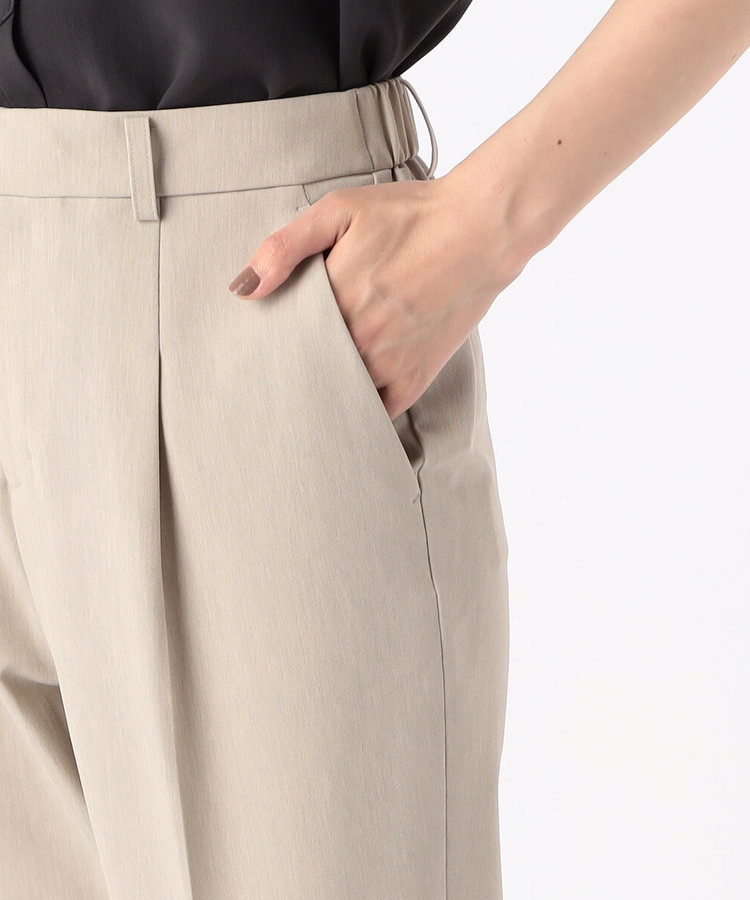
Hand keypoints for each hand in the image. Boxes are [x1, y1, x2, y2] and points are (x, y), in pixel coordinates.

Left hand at [228, 172, 531, 420]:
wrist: (480, 231)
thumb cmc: (410, 215)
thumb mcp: (340, 211)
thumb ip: (285, 247)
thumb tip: (243, 289)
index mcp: (333, 303)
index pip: (283, 341)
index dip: (271, 346)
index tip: (259, 349)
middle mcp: (359, 341)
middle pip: (308, 373)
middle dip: (292, 373)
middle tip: (274, 377)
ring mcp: (389, 365)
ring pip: (339, 396)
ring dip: (323, 393)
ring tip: (307, 392)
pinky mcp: (416, 377)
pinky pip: (378, 412)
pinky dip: (361, 410)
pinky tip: (348, 405)